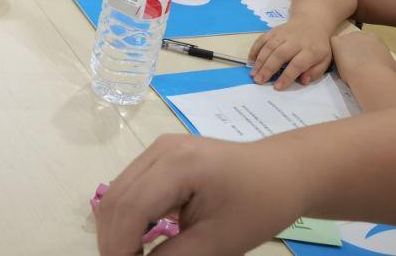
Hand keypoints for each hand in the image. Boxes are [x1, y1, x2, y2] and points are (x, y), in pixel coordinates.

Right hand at [95, 134, 302, 255]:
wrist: (282, 172)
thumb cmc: (259, 206)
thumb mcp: (220, 243)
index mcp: (178, 164)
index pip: (129, 209)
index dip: (118, 247)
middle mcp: (160, 149)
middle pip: (115, 199)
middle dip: (113, 241)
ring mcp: (159, 149)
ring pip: (116, 193)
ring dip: (117, 230)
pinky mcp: (160, 156)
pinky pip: (130, 187)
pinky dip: (128, 216)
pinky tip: (141, 238)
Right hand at [248, 16, 333, 88]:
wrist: (312, 21)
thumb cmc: (318, 45)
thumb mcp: (325, 60)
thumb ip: (315, 72)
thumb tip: (303, 81)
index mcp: (311, 50)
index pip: (297, 64)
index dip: (287, 76)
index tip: (277, 87)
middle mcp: (296, 41)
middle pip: (280, 54)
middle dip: (268, 68)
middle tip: (259, 80)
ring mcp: (284, 34)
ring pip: (269, 46)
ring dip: (260, 60)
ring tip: (253, 73)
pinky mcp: (274, 30)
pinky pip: (262, 38)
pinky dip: (255, 49)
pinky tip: (251, 60)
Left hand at [330, 32, 395, 85]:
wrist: (371, 75)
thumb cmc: (385, 72)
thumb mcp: (392, 64)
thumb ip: (386, 59)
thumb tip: (385, 63)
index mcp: (375, 38)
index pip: (366, 42)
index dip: (363, 51)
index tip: (362, 60)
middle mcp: (361, 34)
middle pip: (353, 40)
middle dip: (352, 49)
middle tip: (353, 63)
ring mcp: (348, 37)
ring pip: (342, 42)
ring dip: (342, 51)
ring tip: (345, 65)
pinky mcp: (337, 42)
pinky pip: (332, 44)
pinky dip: (333, 51)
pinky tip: (336, 61)